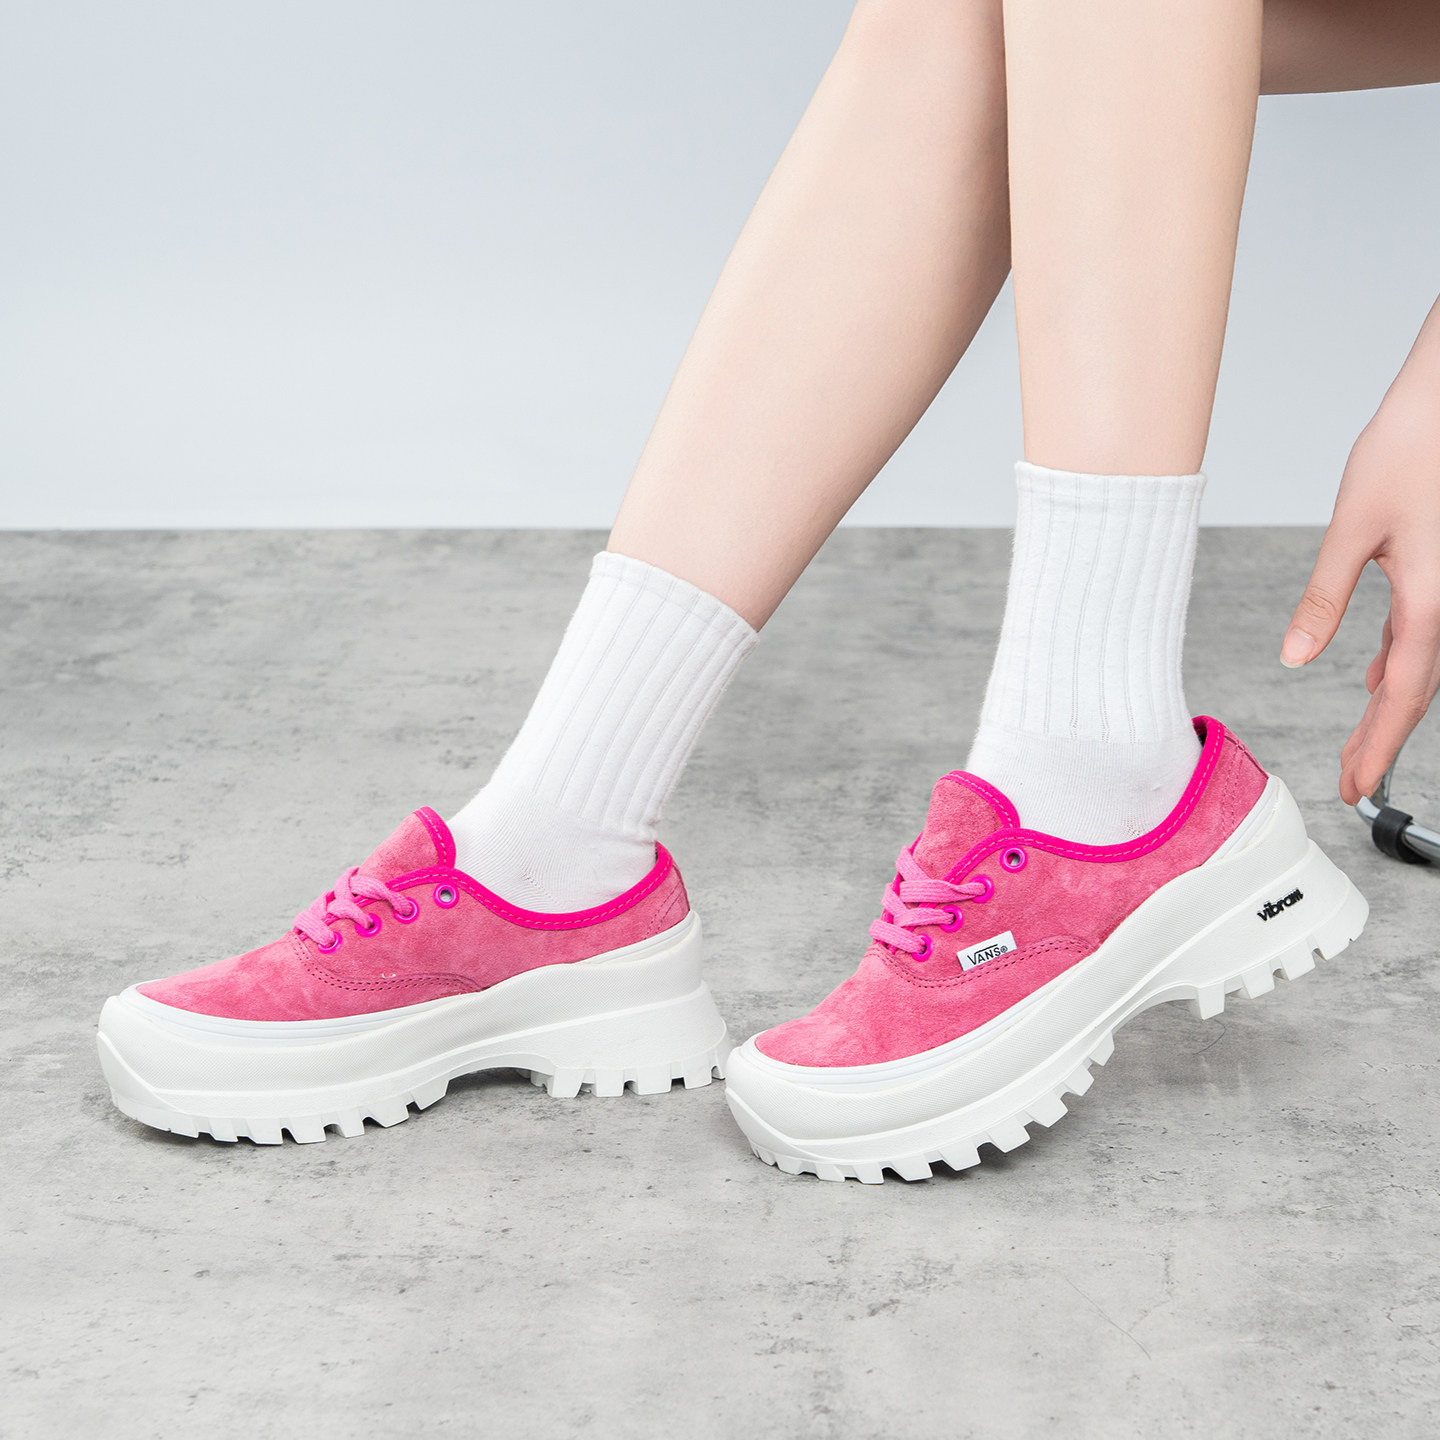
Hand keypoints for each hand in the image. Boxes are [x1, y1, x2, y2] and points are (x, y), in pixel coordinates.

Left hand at [1283, 300, 1439, 804]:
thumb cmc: (1410, 451)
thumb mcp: (1354, 529)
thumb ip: (1324, 597)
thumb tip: (1294, 655)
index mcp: (1433, 603)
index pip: (1401, 696)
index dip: (1377, 747)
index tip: (1356, 788)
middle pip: (1413, 691)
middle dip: (1381, 740)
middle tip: (1353, 783)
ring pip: (1418, 665)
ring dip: (1386, 706)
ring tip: (1359, 745)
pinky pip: (1421, 633)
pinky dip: (1395, 662)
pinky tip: (1370, 676)